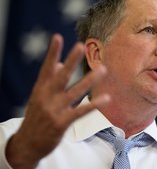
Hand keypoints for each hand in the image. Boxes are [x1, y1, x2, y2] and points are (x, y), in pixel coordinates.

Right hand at [5, 34, 109, 168]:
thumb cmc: (36, 117)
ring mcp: (54, 110)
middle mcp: (47, 97)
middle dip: (71, 61)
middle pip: (61, 76)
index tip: (57, 37)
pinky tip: (106, 98)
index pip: (46, 67)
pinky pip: (81, 112)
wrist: (27, 144)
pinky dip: (94, 105)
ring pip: (75, 92)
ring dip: (89, 80)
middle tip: (80, 46)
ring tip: (103, 70)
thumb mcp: (39, 97)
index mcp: (40, 89)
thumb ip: (50, 80)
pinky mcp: (62, 122)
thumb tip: (61, 64)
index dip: (52, 53)